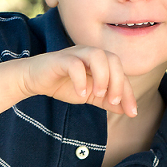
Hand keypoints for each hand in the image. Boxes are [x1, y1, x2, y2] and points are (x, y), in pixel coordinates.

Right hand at [20, 46, 136, 116]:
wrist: (34, 80)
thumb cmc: (64, 84)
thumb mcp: (89, 95)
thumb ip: (107, 100)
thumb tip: (127, 110)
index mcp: (100, 61)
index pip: (121, 73)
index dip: (128, 92)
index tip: (132, 112)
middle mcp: (90, 54)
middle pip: (113, 59)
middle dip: (117, 82)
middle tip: (113, 102)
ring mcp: (75, 54)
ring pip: (97, 55)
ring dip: (102, 76)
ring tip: (98, 94)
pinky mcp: (59, 59)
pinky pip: (74, 64)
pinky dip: (80, 79)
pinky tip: (80, 94)